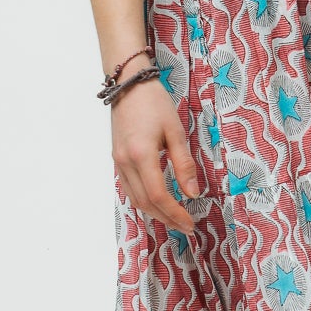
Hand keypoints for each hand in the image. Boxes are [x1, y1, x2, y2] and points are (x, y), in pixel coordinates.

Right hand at [109, 74, 202, 233]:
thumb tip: (193, 193)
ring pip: (134, 199)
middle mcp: (125, 162)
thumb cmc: (154, 102)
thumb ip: (184, 164)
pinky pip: (129, 188)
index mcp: (141, 155)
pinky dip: (144, 200)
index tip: (190, 222)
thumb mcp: (175, 131)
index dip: (174, 213)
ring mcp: (118, 162)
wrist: (129, 84)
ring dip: (154, 213)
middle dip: (166, 218)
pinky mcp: (117, 159)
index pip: (158, 195)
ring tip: (174, 218)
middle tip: (186, 226)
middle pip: (144, 203)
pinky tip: (157, 202)